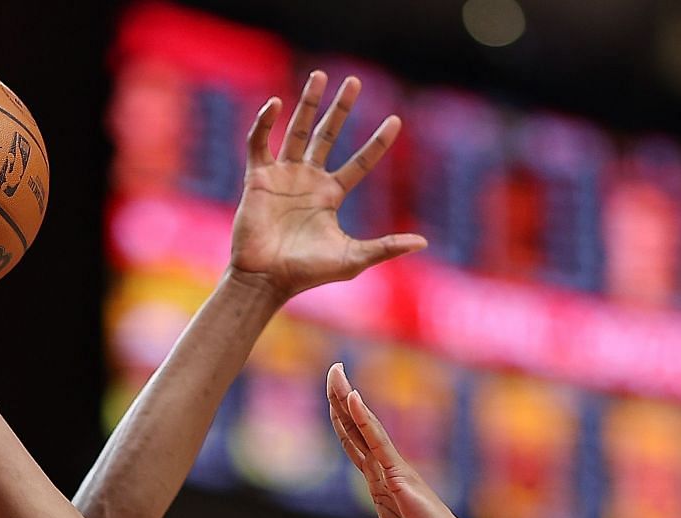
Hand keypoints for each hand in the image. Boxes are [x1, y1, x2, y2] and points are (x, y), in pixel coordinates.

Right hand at [229, 71, 426, 299]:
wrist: (266, 280)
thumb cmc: (307, 273)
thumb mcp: (353, 259)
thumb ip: (385, 246)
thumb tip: (423, 243)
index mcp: (330, 195)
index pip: (360, 162)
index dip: (377, 143)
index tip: (396, 121)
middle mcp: (308, 180)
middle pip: (328, 135)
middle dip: (341, 109)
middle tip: (355, 82)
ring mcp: (283, 176)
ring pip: (297, 131)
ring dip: (308, 103)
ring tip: (320, 76)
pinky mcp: (258, 179)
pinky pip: (259, 143)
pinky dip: (264, 123)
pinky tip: (275, 104)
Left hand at [322, 363, 480, 517]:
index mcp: (379, 485)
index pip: (355, 445)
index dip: (342, 421)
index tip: (331, 396)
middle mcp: (386, 471)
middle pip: (357, 428)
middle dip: (342, 399)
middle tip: (333, 368)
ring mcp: (394, 469)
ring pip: (365, 427)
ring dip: (348, 399)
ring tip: (336, 372)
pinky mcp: (400, 475)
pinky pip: (378, 442)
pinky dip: (365, 420)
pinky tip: (353, 399)